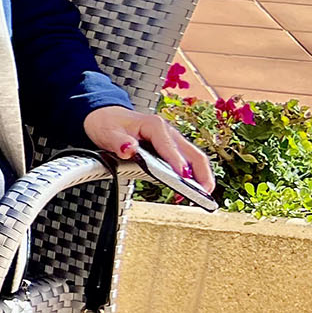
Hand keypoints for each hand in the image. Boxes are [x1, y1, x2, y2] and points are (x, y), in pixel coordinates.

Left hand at [83, 105, 214, 190]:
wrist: (107, 117)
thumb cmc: (109, 124)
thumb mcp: (107, 133)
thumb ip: (117, 142)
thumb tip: (129, 149)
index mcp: (154, 126)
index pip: (169, 146)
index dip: (177, 162)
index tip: (183, 178)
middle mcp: (168, 132)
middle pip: (193, 153)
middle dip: (201, 173)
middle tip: (204, 193)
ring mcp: (172, 141)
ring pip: (195, 158)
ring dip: (201, 176)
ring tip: (203, 195)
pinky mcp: (172, 149)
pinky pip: (187, 162)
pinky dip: (193, 175)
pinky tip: (192, 188)